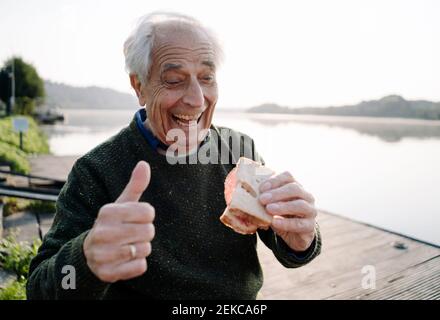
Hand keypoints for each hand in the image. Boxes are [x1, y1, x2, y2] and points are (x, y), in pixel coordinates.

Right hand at [83, 161, 154, 282]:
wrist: (88, 255)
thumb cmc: (112, 224)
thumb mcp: (121, 204)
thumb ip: (135, 185)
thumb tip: (144, 163)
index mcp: (107, 212)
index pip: (148, 212)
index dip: (146, 216)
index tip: (135, 219)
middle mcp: (103, 232)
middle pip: (149, 231)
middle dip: (145, 233)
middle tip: (131, 234)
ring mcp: (103, 254)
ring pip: (145, 249)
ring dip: (141, 249)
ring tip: (126, 246)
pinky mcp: (108, 273)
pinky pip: (141, 267)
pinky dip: (137, 265)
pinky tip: (124, 260)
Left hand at [259, 171, 316, 252]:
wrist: (294, 236)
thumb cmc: (281, 216)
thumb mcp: (272, 205)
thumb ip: (264, 199)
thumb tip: (247, 194)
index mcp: (295, 186)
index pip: (288, 177)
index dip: (274, 180)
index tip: (261, 188)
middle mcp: (306, 196)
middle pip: (294, 188)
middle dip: (277, 193)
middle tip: (262, 199)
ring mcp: (310, 210)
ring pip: (300, 205)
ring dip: (283, 206)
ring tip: (269, 209)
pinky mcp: (310, 226)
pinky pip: (300, 223)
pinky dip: (286, 223)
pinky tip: (275, 222)